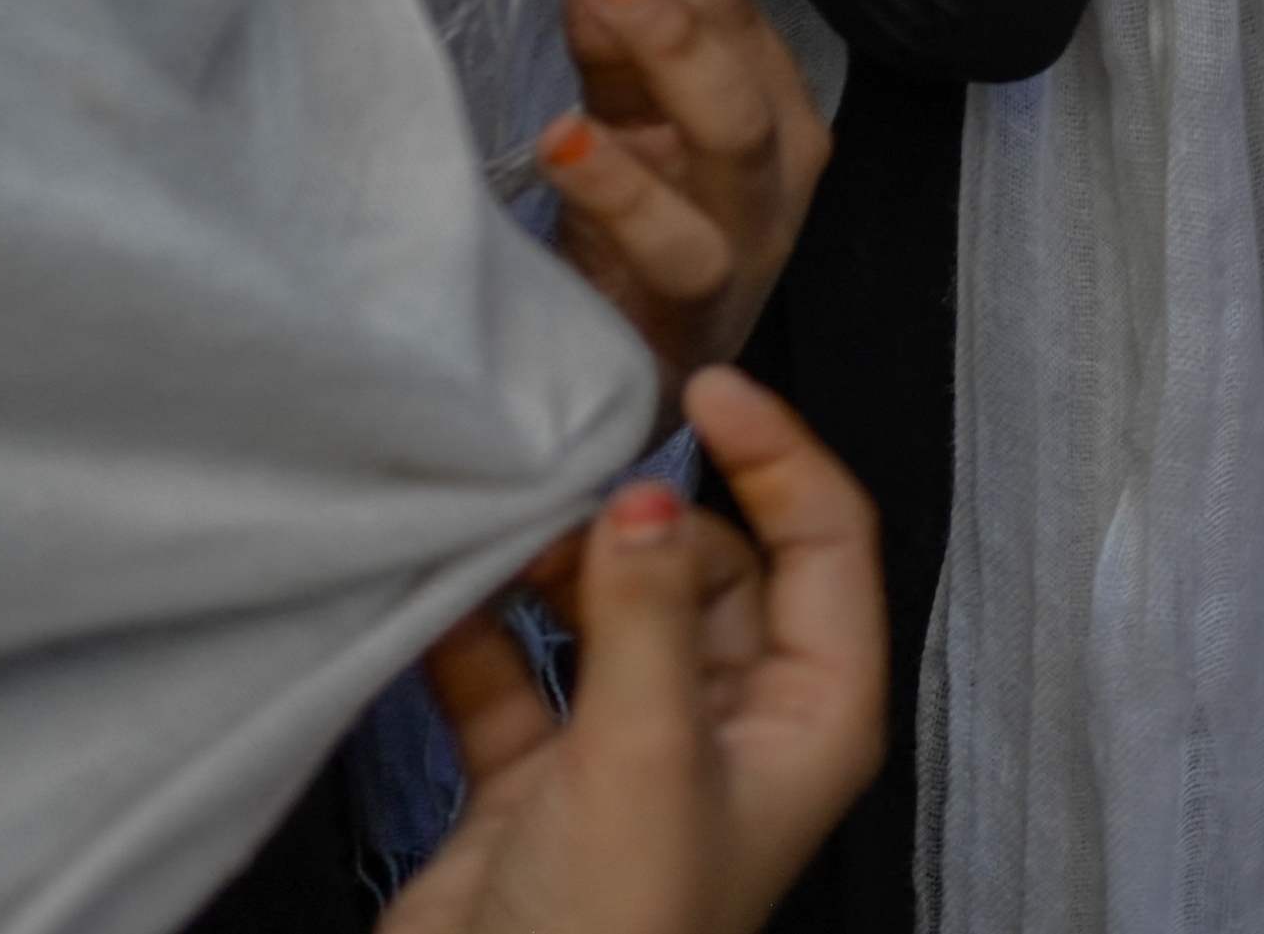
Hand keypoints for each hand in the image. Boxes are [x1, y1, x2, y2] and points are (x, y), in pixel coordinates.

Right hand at [389, 372, 887, 933]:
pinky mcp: (540, 788)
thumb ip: (649, 614)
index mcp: (814, 716)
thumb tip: (648, 494)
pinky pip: (515, 681)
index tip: (705, 385)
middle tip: (574, 466)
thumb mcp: (645, 755)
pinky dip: (476, 639)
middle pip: (719, 569)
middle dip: (649, 514)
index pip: (827, 543)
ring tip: (501, 529)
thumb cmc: (612, 933)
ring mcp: (636, 755)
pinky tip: (436, 600)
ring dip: (557, 570)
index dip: (776, 453)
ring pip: (613, 616)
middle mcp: (737, 728)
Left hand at [536, 0, 827, 399]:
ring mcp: (748, 238)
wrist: (631, 390)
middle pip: (742, 59)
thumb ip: (614, 55)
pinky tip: (566, 143)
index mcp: (769, 105)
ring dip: (671, 57)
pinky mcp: (699, 311)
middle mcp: (776, 166)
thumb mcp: (625, 131)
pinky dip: (623, 192)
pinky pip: (675, 246)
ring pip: (733, 137)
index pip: (728, 2)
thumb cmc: (631, 247)